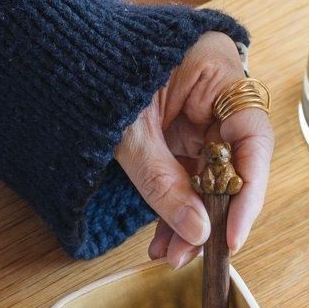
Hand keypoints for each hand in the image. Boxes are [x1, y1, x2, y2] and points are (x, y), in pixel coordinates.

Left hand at [114, 31, 273, 267]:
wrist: (55, 52)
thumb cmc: (92, 71)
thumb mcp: (128, 132)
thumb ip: (163, 182)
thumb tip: (198, 233)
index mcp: (216, 69)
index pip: (253, 138)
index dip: (249, 192)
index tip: (231, 236)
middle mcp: (217, 93)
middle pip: (234, 166)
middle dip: (213, 216)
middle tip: (195, 253)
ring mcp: (199, 116)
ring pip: (210, 179)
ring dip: (192, 220)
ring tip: (171, 255)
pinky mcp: (179, 135)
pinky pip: (188, 178)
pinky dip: (176, 208)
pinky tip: (164, 241)